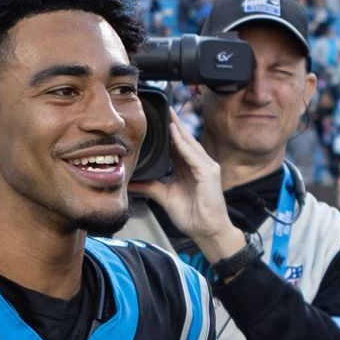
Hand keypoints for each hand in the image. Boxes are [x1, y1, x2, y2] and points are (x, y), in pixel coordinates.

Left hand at [133, 115, 244, 266]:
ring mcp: (205, 168)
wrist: (207, 231)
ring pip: (189, 144)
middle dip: (174, 124)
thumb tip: (131, 183)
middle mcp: (198, 164)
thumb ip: (150, 187)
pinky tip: (175, 134)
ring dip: (178, 129)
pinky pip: (193, 155)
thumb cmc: (192, 216)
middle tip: (163, 108)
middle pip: (184, 139)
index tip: (156, 119)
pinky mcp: (209, 174)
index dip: (168, 132)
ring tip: (168, 115)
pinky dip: (183, 145)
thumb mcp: (165, 197)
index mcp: (188, 168)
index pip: (177, 144)